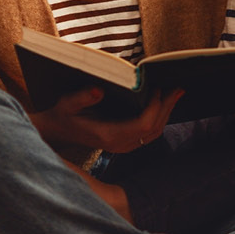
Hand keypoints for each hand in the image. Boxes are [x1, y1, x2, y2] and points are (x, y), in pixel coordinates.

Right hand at [31, 86, 184, 153]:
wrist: (57, 131)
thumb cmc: (63, 115)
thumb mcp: (67, 103)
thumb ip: (82, 97)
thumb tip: (98, 89)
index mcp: (109, 135)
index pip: (143, 125)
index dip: (155, 107)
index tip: (156, 88)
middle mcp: (120, 144)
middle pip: (154, 128)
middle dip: (167, 107)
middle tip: (177, 87)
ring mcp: (124, 145)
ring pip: (154, 132)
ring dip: (166, 112)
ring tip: (175, 93)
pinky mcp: (125, 142)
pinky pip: (149, 133)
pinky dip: (159, 117)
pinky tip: (163, 103)